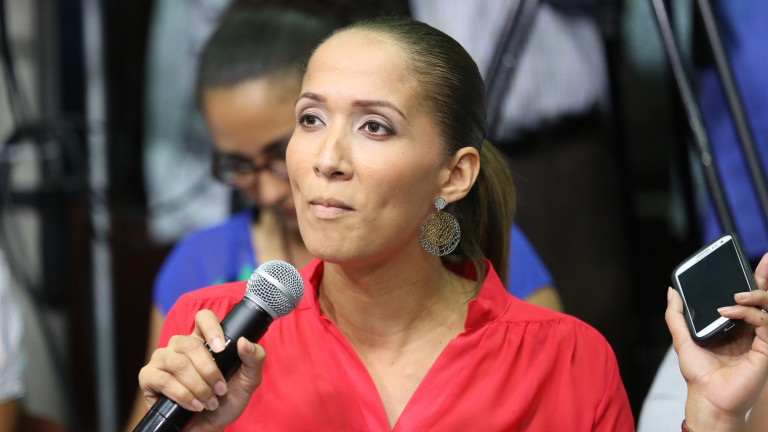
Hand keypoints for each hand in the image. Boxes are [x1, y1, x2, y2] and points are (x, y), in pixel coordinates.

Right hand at [138, 310, 265, 431]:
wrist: (210, 427)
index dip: (211, 328)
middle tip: (220, 389)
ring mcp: (162, 360)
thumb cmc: (227, 400)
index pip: (203, 318)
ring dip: (198, 386)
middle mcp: (180, 346)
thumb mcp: (249, 380)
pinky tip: (195, 405)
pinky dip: (183, 395)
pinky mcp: (149, 378)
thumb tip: (244, 341)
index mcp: (203, 340)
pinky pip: (163, 380)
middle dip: (209, 370)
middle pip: (190, 344)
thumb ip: (254, 358)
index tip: (221, 348)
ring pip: (177, 363)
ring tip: (209, 401)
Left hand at [666, 252, 767, 431]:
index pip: (747, 296)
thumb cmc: (698, 372)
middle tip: (766, 259)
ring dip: (754, 295)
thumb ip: (677, 314)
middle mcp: (750, 330)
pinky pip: (765, 323)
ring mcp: (759, 339)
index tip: (755, 260)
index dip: (754, 278)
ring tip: (736, 294)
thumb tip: (671, 290)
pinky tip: (729, 311)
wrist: (706, 396)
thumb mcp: (682, 337)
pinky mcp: (765, 349)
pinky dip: (749, 313)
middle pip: (764, 298)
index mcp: (735, 325)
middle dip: (765, 277)